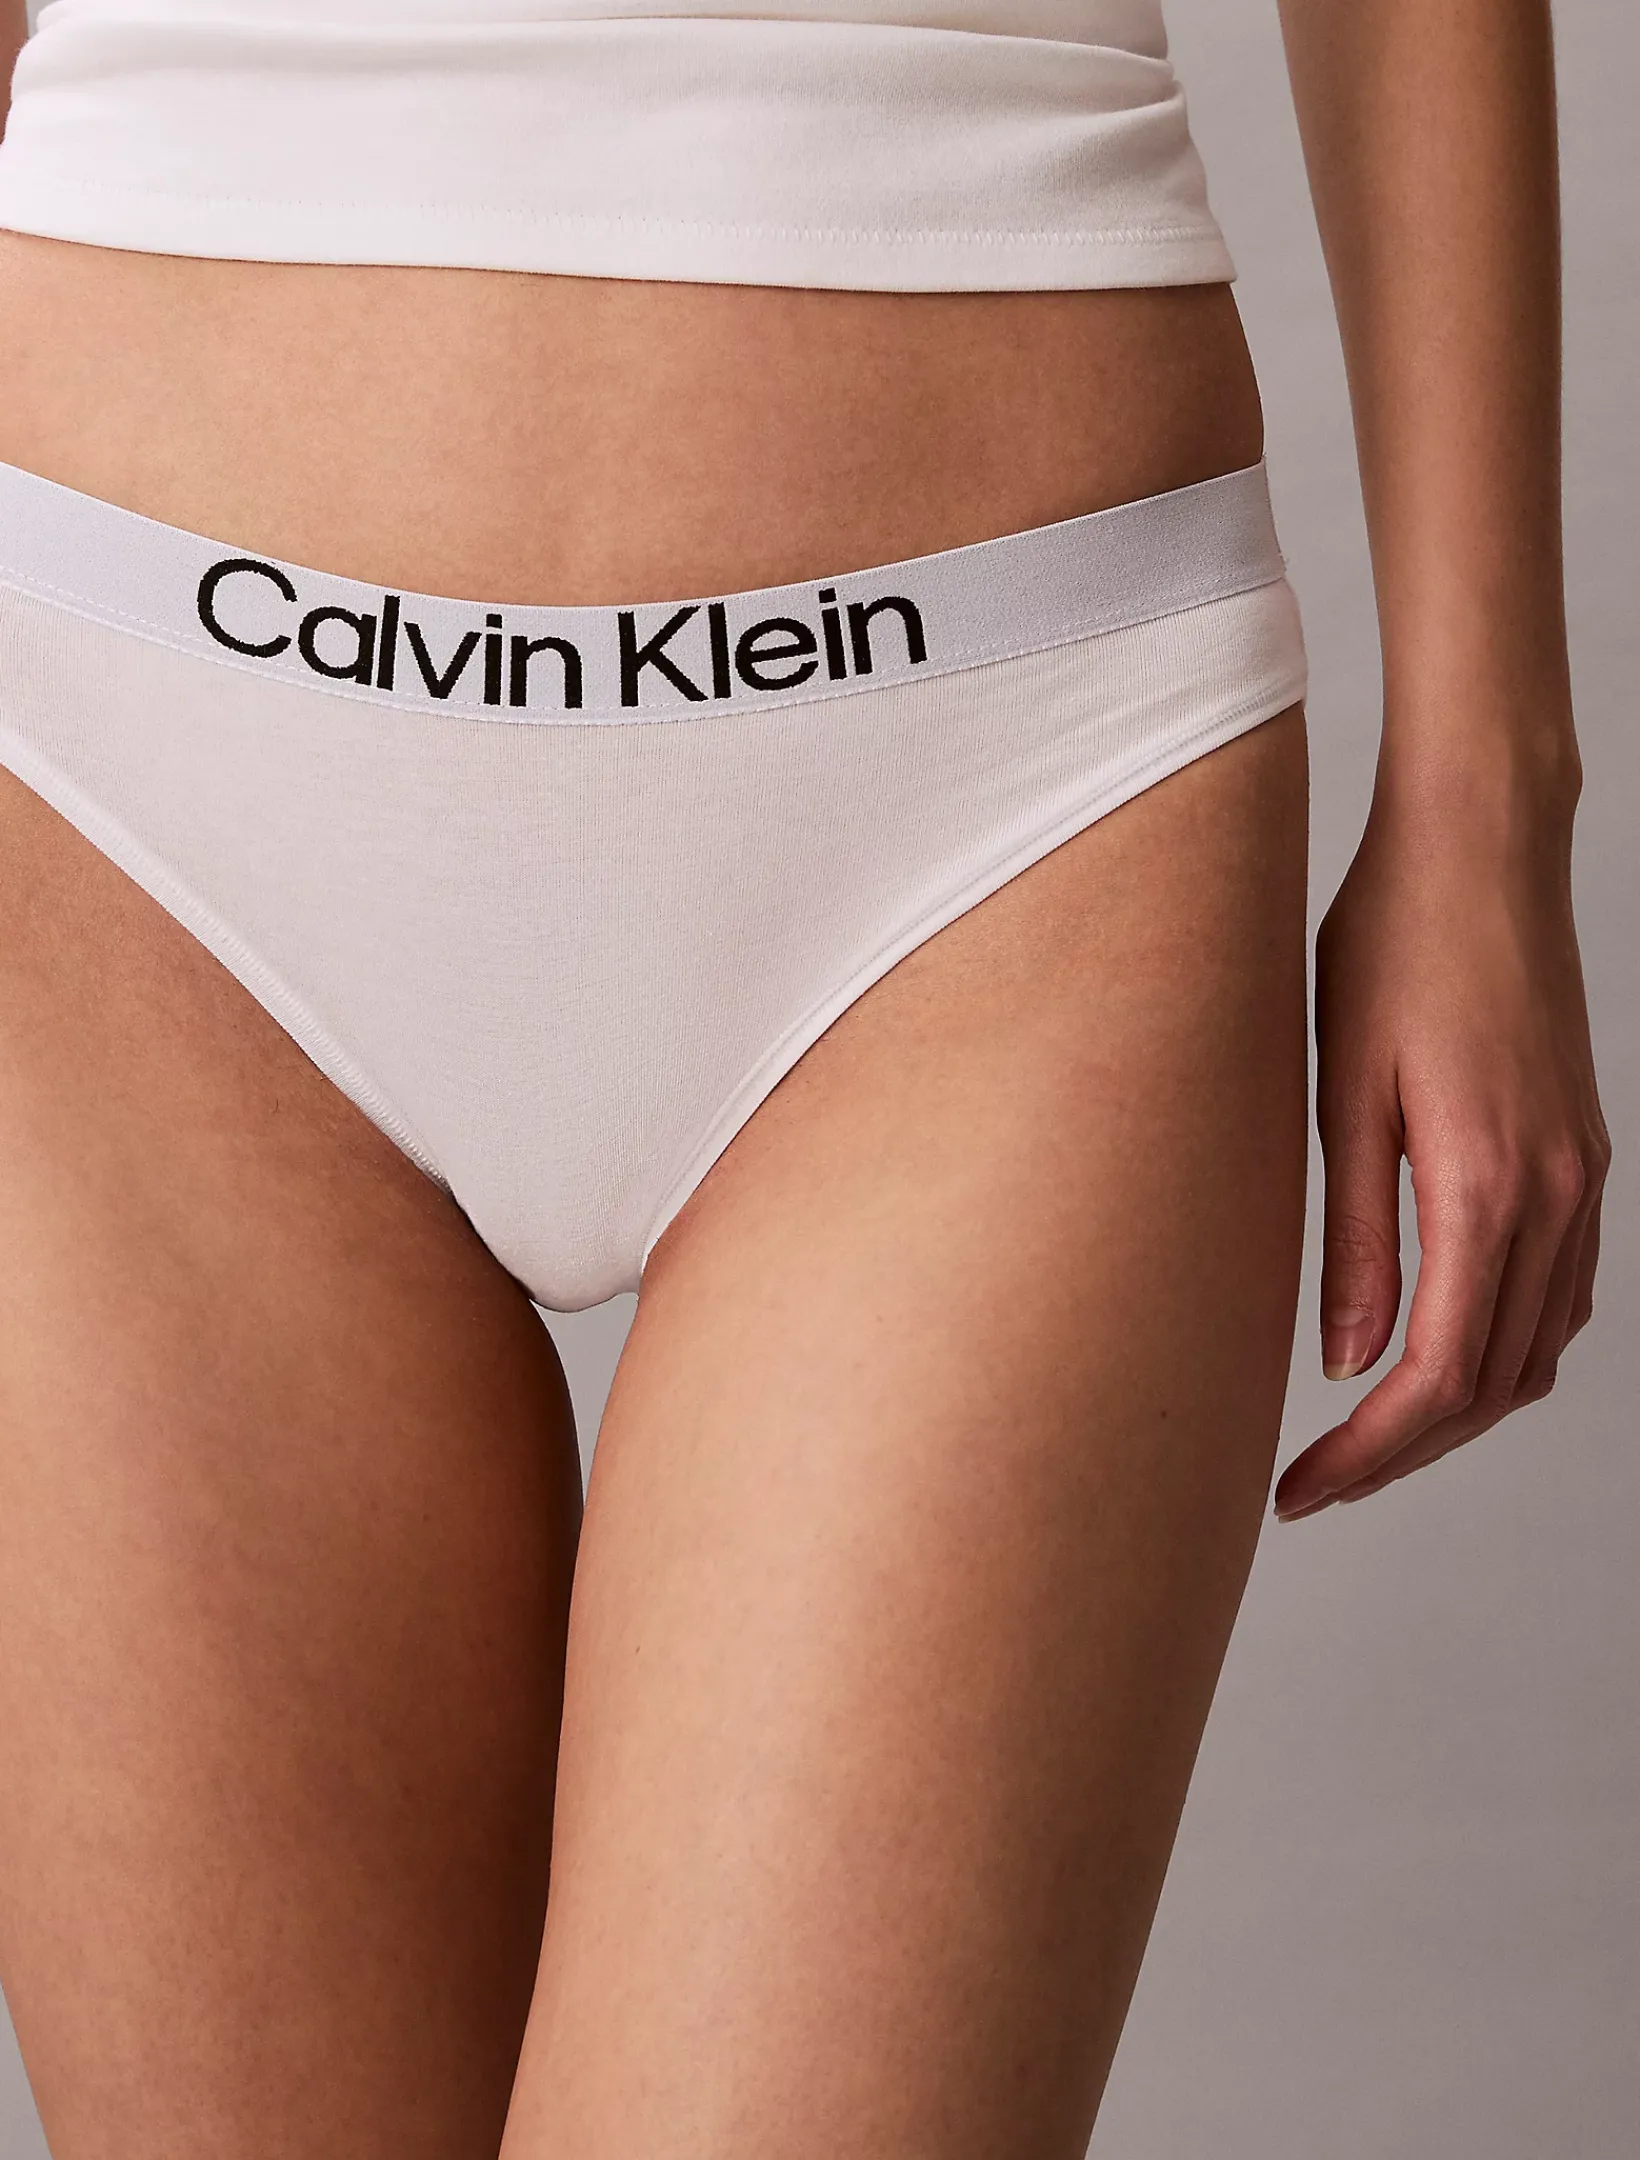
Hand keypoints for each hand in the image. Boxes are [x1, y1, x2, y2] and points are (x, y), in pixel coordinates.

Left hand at [1273, 774, 1609, 1519]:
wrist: (1481, 849)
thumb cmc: (1393, 947)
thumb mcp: (1343, 1095)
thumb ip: (1351, 1240)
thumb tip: (1345, 1365)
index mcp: (1488, 1189)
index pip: (1438, 1379)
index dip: (1370, 1456)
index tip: (1300, 1491)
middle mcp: (1556, 1198)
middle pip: (1495, 1387)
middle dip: (1406, 1452)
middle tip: (1317, 1482)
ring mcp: (1582, 1178)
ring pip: (1537, 1350)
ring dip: (1456, 1412)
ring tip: (1365, 1435)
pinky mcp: (1582, 1155)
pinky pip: (1559, 1294)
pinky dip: (1503, 1350)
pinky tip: (1440, 1350)